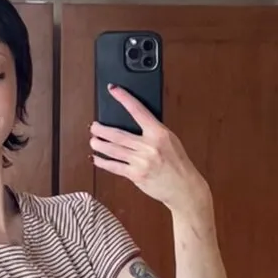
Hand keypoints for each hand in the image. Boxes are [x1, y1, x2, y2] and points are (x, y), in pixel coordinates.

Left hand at [89, 84, 210, 216]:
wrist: (184, 187)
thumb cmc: (177, 163)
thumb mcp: (170, 140)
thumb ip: (153, 132)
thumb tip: (133, 123)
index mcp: (159, 133)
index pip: (138, 110)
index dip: (124, 98)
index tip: (113, 90)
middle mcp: (149, 146)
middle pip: (118, 134)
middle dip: (102, 130)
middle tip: (94, 126)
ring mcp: (141, 161)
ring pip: (113, 150)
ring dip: (99, 145)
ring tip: (93, 141)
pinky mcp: (136, 175)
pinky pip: (114, 167)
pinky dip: (102, 162)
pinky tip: (96, 158)